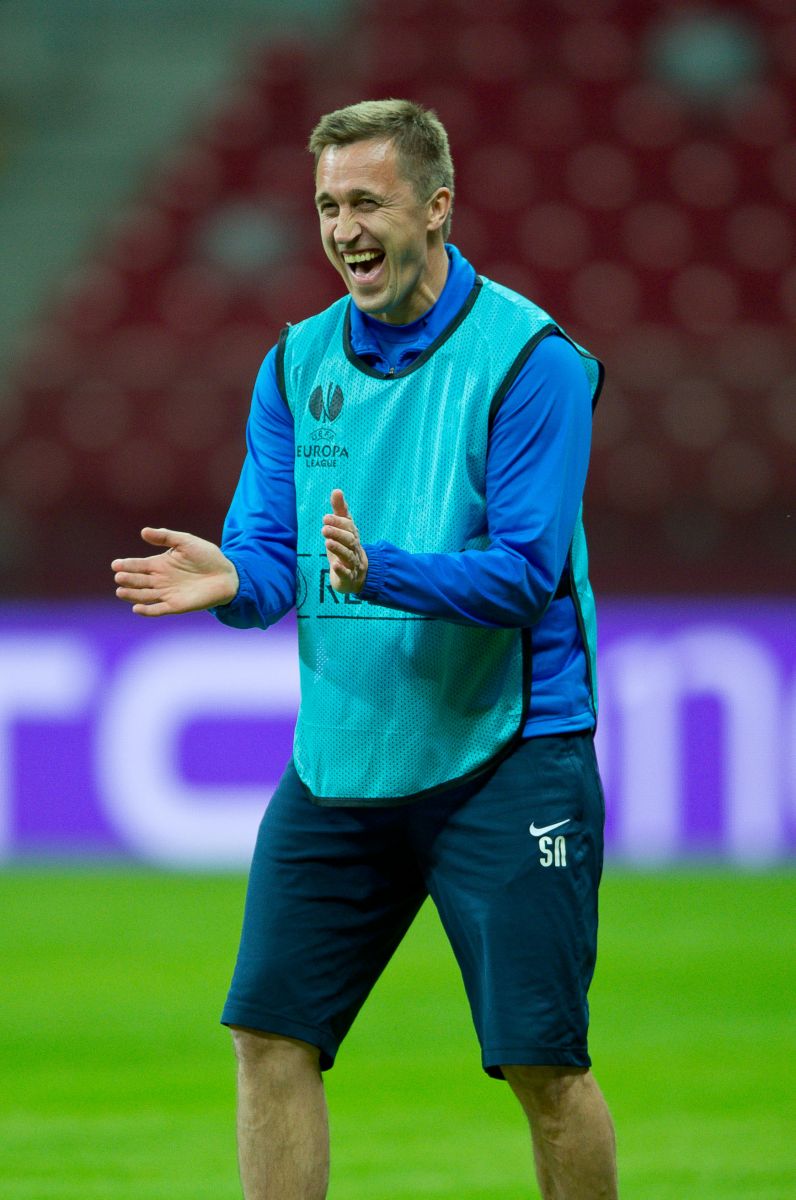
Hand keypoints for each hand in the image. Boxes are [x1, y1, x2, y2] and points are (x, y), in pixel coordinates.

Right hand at [112, 527, 238, 616]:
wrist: (227, 574)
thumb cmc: (207, 556)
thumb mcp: (186, 541)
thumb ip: (166, 536)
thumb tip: (144, 531)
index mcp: (160, 564)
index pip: (138, 565)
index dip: (127, 565)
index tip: (116, 564)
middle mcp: (160, 580)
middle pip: (138, 581)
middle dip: (128, 579)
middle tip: (119, 577)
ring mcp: (167, 593)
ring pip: (144, 595)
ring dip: (132, 594)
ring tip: (121, 591)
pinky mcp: (176, 606)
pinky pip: (158, 609)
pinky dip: (147, 610)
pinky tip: (137, 608)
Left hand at [322, 489, 367, 593]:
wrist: (356, 577)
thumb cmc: (346, 548)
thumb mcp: (342, 530)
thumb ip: (340, 511)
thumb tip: (336, 490)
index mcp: (352, 536)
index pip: (348, 527)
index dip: (338, 522)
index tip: (326, 518)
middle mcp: (354, 549)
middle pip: (349, 540)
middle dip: (338, 533)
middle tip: (324, 528)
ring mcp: (352, 564)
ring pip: (348, 556)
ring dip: (338, 548)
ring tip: (327, 542)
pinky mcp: (348, 578)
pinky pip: (346, 574)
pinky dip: (341, 570)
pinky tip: (334, 565)